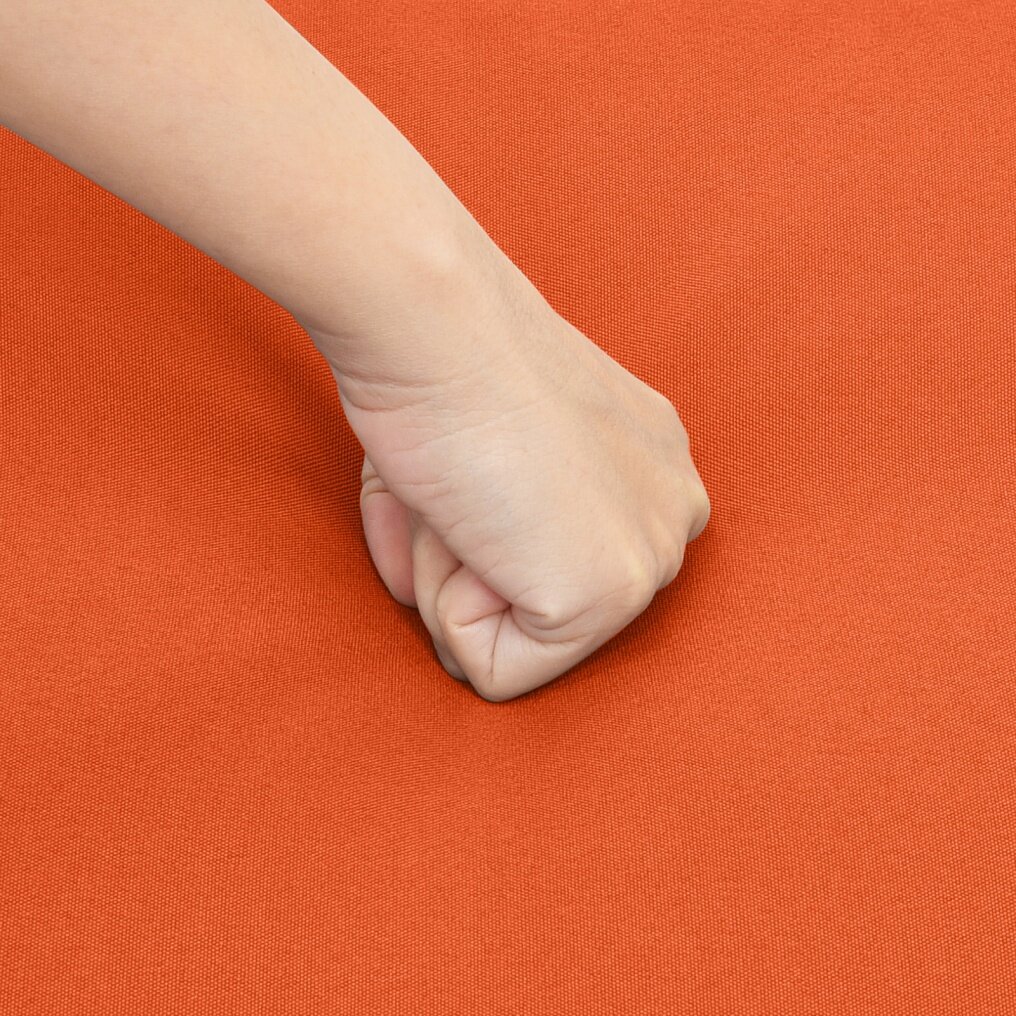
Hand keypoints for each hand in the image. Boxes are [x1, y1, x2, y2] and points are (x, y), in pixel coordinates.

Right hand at [306, 267, 709, 701]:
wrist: (438, 326)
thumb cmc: (443, 370)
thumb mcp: (486, 456)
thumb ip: (475, 536)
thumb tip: (422, 598)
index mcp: (651, 469)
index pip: (562, 564)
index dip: (487, 542)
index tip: (474, 471)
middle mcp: (673, 513)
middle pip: (543, 612)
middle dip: (471, 569)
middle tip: (464, 482)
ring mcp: (649, 559)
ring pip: (518, 648)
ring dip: (455, 584)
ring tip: (465, 492)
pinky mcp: (607, 595)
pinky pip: (495, 672)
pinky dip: (449, 611)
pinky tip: (469, 522)